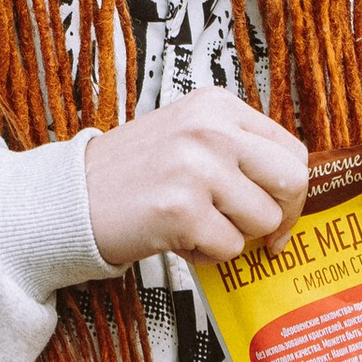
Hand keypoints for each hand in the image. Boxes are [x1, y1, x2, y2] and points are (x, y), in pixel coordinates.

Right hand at [83, 90, 310, 271]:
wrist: (70, 198)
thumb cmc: (132, 175)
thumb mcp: (187, 138)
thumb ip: (236, 153)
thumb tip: (290, 196)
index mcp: (216, 106)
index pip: (291, 150)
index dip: (291, 191)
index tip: (276, 211)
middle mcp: (210, 130)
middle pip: (291, 182)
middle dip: (280, 216)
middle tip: (256, 234)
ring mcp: (196, 168)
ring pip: (263, 221)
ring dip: (233, 236)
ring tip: (195, 226)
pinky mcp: (181, 210)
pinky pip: (228, 249)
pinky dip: (206, 255)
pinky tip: (176, 238)